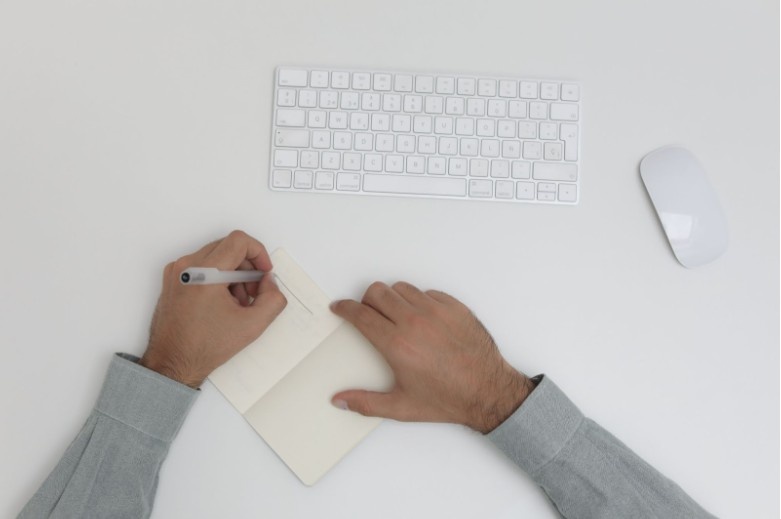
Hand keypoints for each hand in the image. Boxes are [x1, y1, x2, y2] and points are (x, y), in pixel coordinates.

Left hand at [140, 230, 286, 387]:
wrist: (172, 364)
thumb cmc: (203, 347)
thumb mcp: (252, 325)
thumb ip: (272, 299)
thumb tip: (270, 282)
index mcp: (203, 273)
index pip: (239, 241)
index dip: (259, 253)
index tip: (264, 272)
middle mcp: (186, 266)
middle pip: (228, 247)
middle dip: (247, 268)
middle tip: (253, 292)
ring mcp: (176, 272)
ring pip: (216, 257)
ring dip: (234, 275)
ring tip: (237, 303)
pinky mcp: (173, 280)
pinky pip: (202, 267)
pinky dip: (218, 279)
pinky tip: (222, 303)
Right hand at [330, 282, 534, 433]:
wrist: (488, 392)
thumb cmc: (448, 399)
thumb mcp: (401, 407)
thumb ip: (366, 403)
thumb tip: (340, 400)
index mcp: (397, 345)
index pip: (360, 314)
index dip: (345, 308)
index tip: (340, 307)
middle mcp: (415, 322)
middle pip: (377, 292)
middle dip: (366, 300)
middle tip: (368, 312)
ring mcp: (437, 312)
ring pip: (401, 288)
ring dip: (392, 298)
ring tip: (395, 315)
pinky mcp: (455, 307)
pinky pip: (427, 292)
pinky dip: (418, 301)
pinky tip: (421, 317)